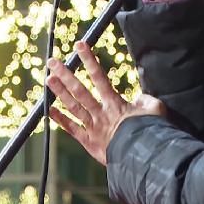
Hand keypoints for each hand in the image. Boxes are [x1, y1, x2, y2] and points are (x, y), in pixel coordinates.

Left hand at [46, 41, 166, 165]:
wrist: (142, 158)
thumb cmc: (151, 133)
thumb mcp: (156, 111)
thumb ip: (146, 100)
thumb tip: (139, 97)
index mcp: (115, 103)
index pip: (100, 77)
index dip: (89, 59)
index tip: (79, 45)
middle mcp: (101, 113)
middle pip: (80, 90)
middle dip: (66, 74)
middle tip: (52, 61)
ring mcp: (93, 127)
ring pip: (73, 107)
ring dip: (60, 93)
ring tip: (48, 79)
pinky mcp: (89, 143)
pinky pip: (72, 130)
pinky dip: (60, 120)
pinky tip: (49, 110)